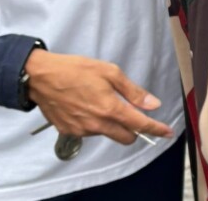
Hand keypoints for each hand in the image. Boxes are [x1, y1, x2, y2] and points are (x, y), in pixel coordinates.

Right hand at [24, 49, 172, 143]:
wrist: (41, 77)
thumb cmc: (76, 70)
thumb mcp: (110, 72)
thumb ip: (133, 91)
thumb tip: (153, 104)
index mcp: (110, 108)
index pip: (139, 124)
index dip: (156, 129)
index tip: (167, 132)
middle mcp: (97, 124)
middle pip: (125, 137)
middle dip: (134, 129)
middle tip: (132, 113)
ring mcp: (82, 130)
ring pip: (107, 133)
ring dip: (112, 124)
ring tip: (101, 101)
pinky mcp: (69, 131)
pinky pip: (90, 131)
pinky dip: (95, 122)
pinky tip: (87, 106)